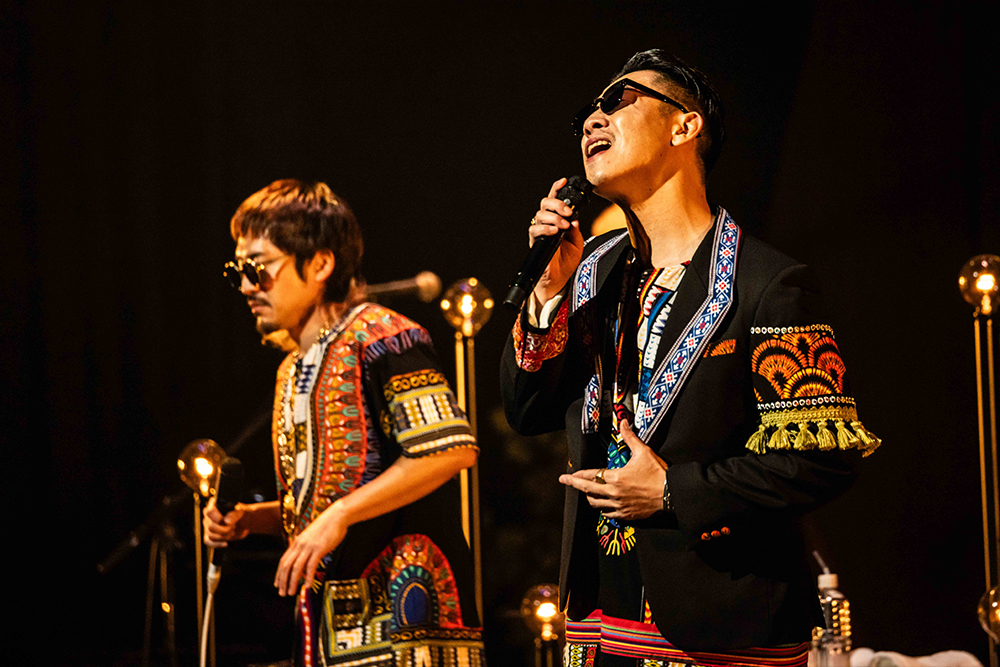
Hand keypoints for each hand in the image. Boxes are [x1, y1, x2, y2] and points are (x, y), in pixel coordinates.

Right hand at [203, 496, 249, 546]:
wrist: (242, 521)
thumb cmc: (239, 513)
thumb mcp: (239, 512)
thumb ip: (233, 515)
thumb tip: (227, 522)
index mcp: (213, 506)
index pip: (210, 512)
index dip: (218, 518)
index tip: (227, 522)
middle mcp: (208, 516)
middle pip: (211, 526)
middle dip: (224, 529)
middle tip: (233, 526)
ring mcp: (207, 526)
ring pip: (211, 535)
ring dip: (224, 536)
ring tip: (232, 532)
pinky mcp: (208, 535)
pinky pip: (208, 542)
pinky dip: (217, 544)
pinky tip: (225, 543)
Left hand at [273, 503, 347, 596]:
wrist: (336, 516)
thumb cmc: (327, 526)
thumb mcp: (312, 537)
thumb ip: (307, 549)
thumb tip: (306, 563)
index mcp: (297, 542)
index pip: (283, 560)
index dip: (279, 574)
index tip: (278, 584)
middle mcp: (300, 545)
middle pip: (286, 566)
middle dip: (283, 581)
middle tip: (282, 593)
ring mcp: (309, 547)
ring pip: (296, 568)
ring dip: (292, 582)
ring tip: (291, 592)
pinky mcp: (319, 549)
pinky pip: (311, 565)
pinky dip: (308, 577)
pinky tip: (307, 584)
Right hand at [529, 177, 585, 302]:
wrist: (559, 279)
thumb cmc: (567, 260)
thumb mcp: (578, 243)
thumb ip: (576, 230)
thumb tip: (575, 220)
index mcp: (558, 219)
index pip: (555, 200)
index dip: (557, 188)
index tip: (564, 181)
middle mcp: (547, 223)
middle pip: (545, 203)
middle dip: (557, 204)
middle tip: (568, 212)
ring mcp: (540, 231)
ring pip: (540, 214)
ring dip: (554, 217)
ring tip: (564, 225)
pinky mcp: (535, 241)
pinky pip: (535, 229)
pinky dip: (546, 228)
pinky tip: (555, 231)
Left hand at [559, 420, 667, 520]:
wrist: (672, 494)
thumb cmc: (658, 473)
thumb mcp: (643, 452)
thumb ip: (630, 437)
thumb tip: (623, 422)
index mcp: (615, 478)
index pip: (590, 475)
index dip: (577, 475)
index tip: (566, 476)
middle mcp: (614, 494)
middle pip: (588, 490)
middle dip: (575, 485)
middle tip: (565, 482)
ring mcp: (619, 506)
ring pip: (596, 504)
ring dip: (589, 496)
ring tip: (587, 492)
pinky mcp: (626, 516)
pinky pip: (608, 514)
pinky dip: (602, 508)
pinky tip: (602, 504)